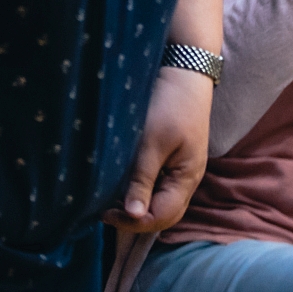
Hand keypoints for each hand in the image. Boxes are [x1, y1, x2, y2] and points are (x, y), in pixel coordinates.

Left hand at [107, 65, 212, 232]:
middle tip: (105, 210)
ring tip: (110, 199)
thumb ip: (143, 180)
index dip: (133, 221)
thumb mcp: (152, 143)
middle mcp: (187, 179)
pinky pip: (158, 186)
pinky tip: (122, 184)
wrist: (184, 70)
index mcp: (187, 178)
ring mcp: (181, 168)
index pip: (161, 217)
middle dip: (135, 219)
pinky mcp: (173, 157)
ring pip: (160, 201)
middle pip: (164, 214)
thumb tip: (133, 216)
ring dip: (137, 205)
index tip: (104, 211)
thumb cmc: (170, 105)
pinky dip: (140, 190)